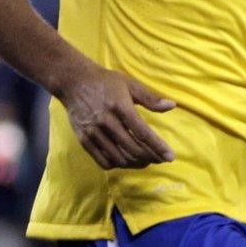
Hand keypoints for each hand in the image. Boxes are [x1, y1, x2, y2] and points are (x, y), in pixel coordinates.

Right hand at [58, 64, 174, 169]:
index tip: (170, 157)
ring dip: (135, 163)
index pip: (143, 133)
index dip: (158, 147)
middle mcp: (106, 122)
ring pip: (118, 157)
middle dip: (150, 157)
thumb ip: (150, 98)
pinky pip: (101, 160)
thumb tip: (172, 106)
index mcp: (120, 107)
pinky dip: (117, 164)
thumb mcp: (130, 84)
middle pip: (132, 148)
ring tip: (146, 161)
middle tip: (160, 159)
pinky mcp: (82, 139)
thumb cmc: (106, 82)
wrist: (73, 81)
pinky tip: (126, 160)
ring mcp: (92, 132)